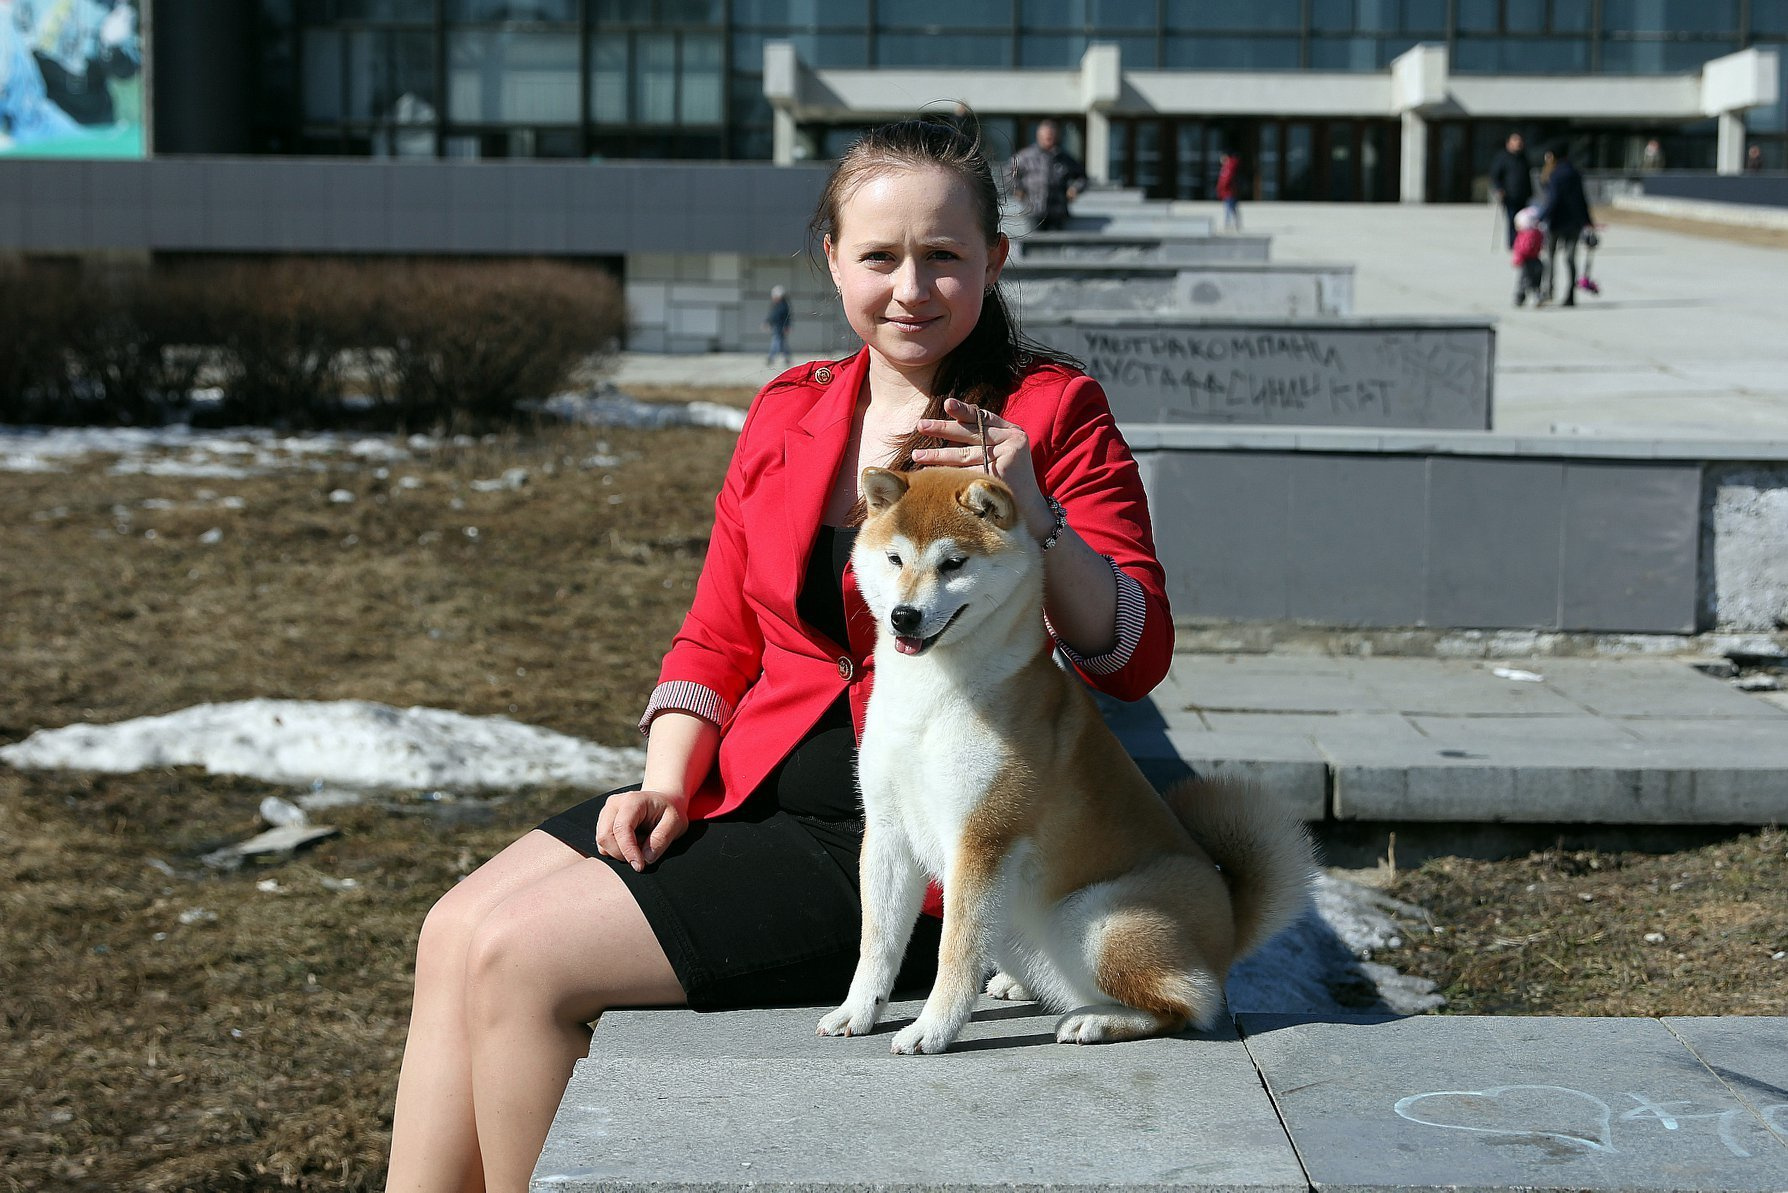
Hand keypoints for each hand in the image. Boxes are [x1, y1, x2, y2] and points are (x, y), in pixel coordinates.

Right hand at [595, 789, 688, 871]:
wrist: (664, 802)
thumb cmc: (669, 811)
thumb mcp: (675, 823)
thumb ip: (661, 839)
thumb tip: (646, 858)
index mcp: (632, 801)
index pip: (621, 828)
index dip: (628, 850)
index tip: (639, 866)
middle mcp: (614, 804)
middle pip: (605, 837)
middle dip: (622, 854)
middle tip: (643, 855)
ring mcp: (606, 813)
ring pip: (602, 842)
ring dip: (620, 852)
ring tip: (640, 844)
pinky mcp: (603, 823)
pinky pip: (603, 844)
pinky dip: (616, 850)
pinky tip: (632, 843)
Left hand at [909, 398, 1054, 542]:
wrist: (1028, 510)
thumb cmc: (1010, 480)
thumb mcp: (1001, 453)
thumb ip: (983, 439)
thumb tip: (945, 426)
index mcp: (1012, 431)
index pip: (983, 417)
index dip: (963, 411)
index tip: (945, 404)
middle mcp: (1011, 440)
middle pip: (970, 433)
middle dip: (942, 429)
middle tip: (920, 426)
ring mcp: (1007, 456)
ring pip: (964, 454)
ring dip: (938, 454)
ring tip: (917, 454)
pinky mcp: (1000, 475)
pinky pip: (966, 473)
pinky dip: (947, 474)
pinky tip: (931, 474)